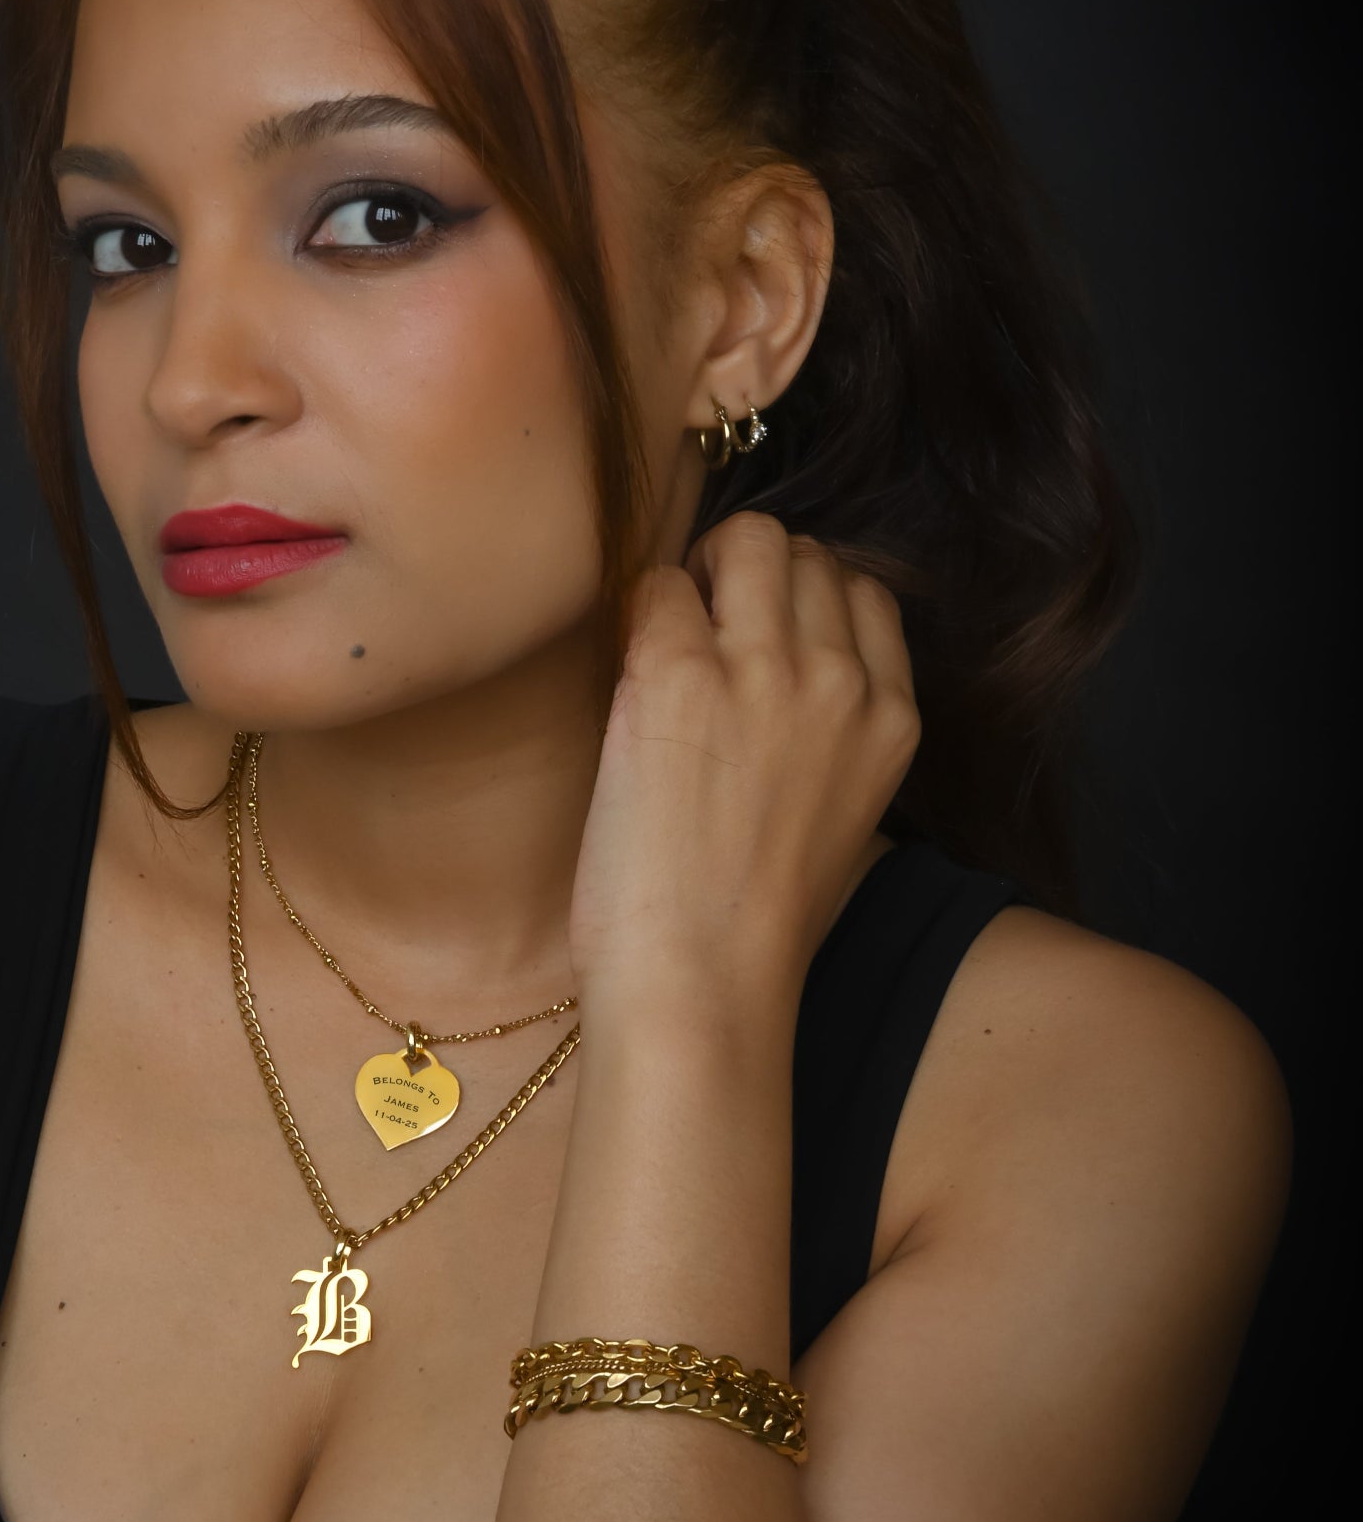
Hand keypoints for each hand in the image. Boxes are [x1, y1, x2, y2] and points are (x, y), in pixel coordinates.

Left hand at [567, 510, 922, 1014]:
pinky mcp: (678, 675)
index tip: (758, 626)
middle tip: (702, 619)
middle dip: (747, 567)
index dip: (801, 593)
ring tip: (668, 627)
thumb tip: (773, 664)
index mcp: (892, 719)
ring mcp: (763, 671)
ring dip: (699, 569)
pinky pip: (658, 585)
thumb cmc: (753, 921)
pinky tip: (630, 667)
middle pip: (804, 551)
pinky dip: (640, 608)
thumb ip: (829, 730)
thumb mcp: (839, 812)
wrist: (702, 981)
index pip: (864, 591)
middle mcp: (839, 681)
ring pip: (745, 540)